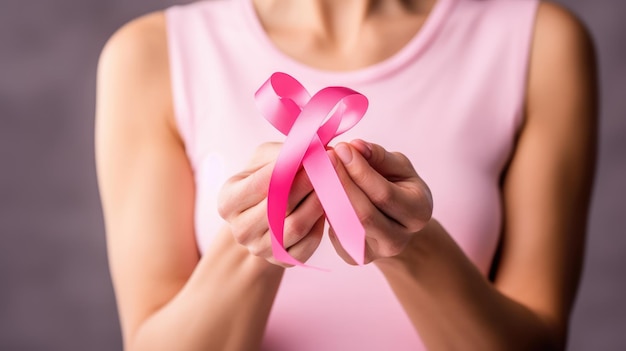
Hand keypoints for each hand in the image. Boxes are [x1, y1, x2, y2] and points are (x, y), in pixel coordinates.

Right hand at [217, 142, 324, 266]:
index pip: (261, 183)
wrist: (264, 215)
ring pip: (296, 226)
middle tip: (329, 164)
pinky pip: (307, 244)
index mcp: (228, 201)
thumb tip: (311, 148)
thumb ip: (282, 153)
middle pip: (279, 206)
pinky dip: (320, 224)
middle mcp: (239, 229)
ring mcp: (259, 249)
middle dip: (307, 183)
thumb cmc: (264, 179)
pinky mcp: (282, 261)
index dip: (288, 167)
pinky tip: (328, 206)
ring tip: (333, 183)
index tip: (311, 152)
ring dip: (318, 202)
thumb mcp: (264, 159)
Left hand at [327, 140, 432, 263]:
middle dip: (341, 182)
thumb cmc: (397, 186)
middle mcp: (399, 239)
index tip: (342, 148)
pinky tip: (319, 190)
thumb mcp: (398, 167)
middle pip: (363, 213)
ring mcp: (376, 253)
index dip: (360, 171)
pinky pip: (335, 233)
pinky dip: (325, 211)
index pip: (383, 194)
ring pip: (346, 225)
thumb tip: (355, 146)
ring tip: (318, 170)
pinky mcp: (354, 258)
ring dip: (328, 196)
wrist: (395, 222)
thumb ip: (378, 155)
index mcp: (418, 212)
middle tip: (325, 158)